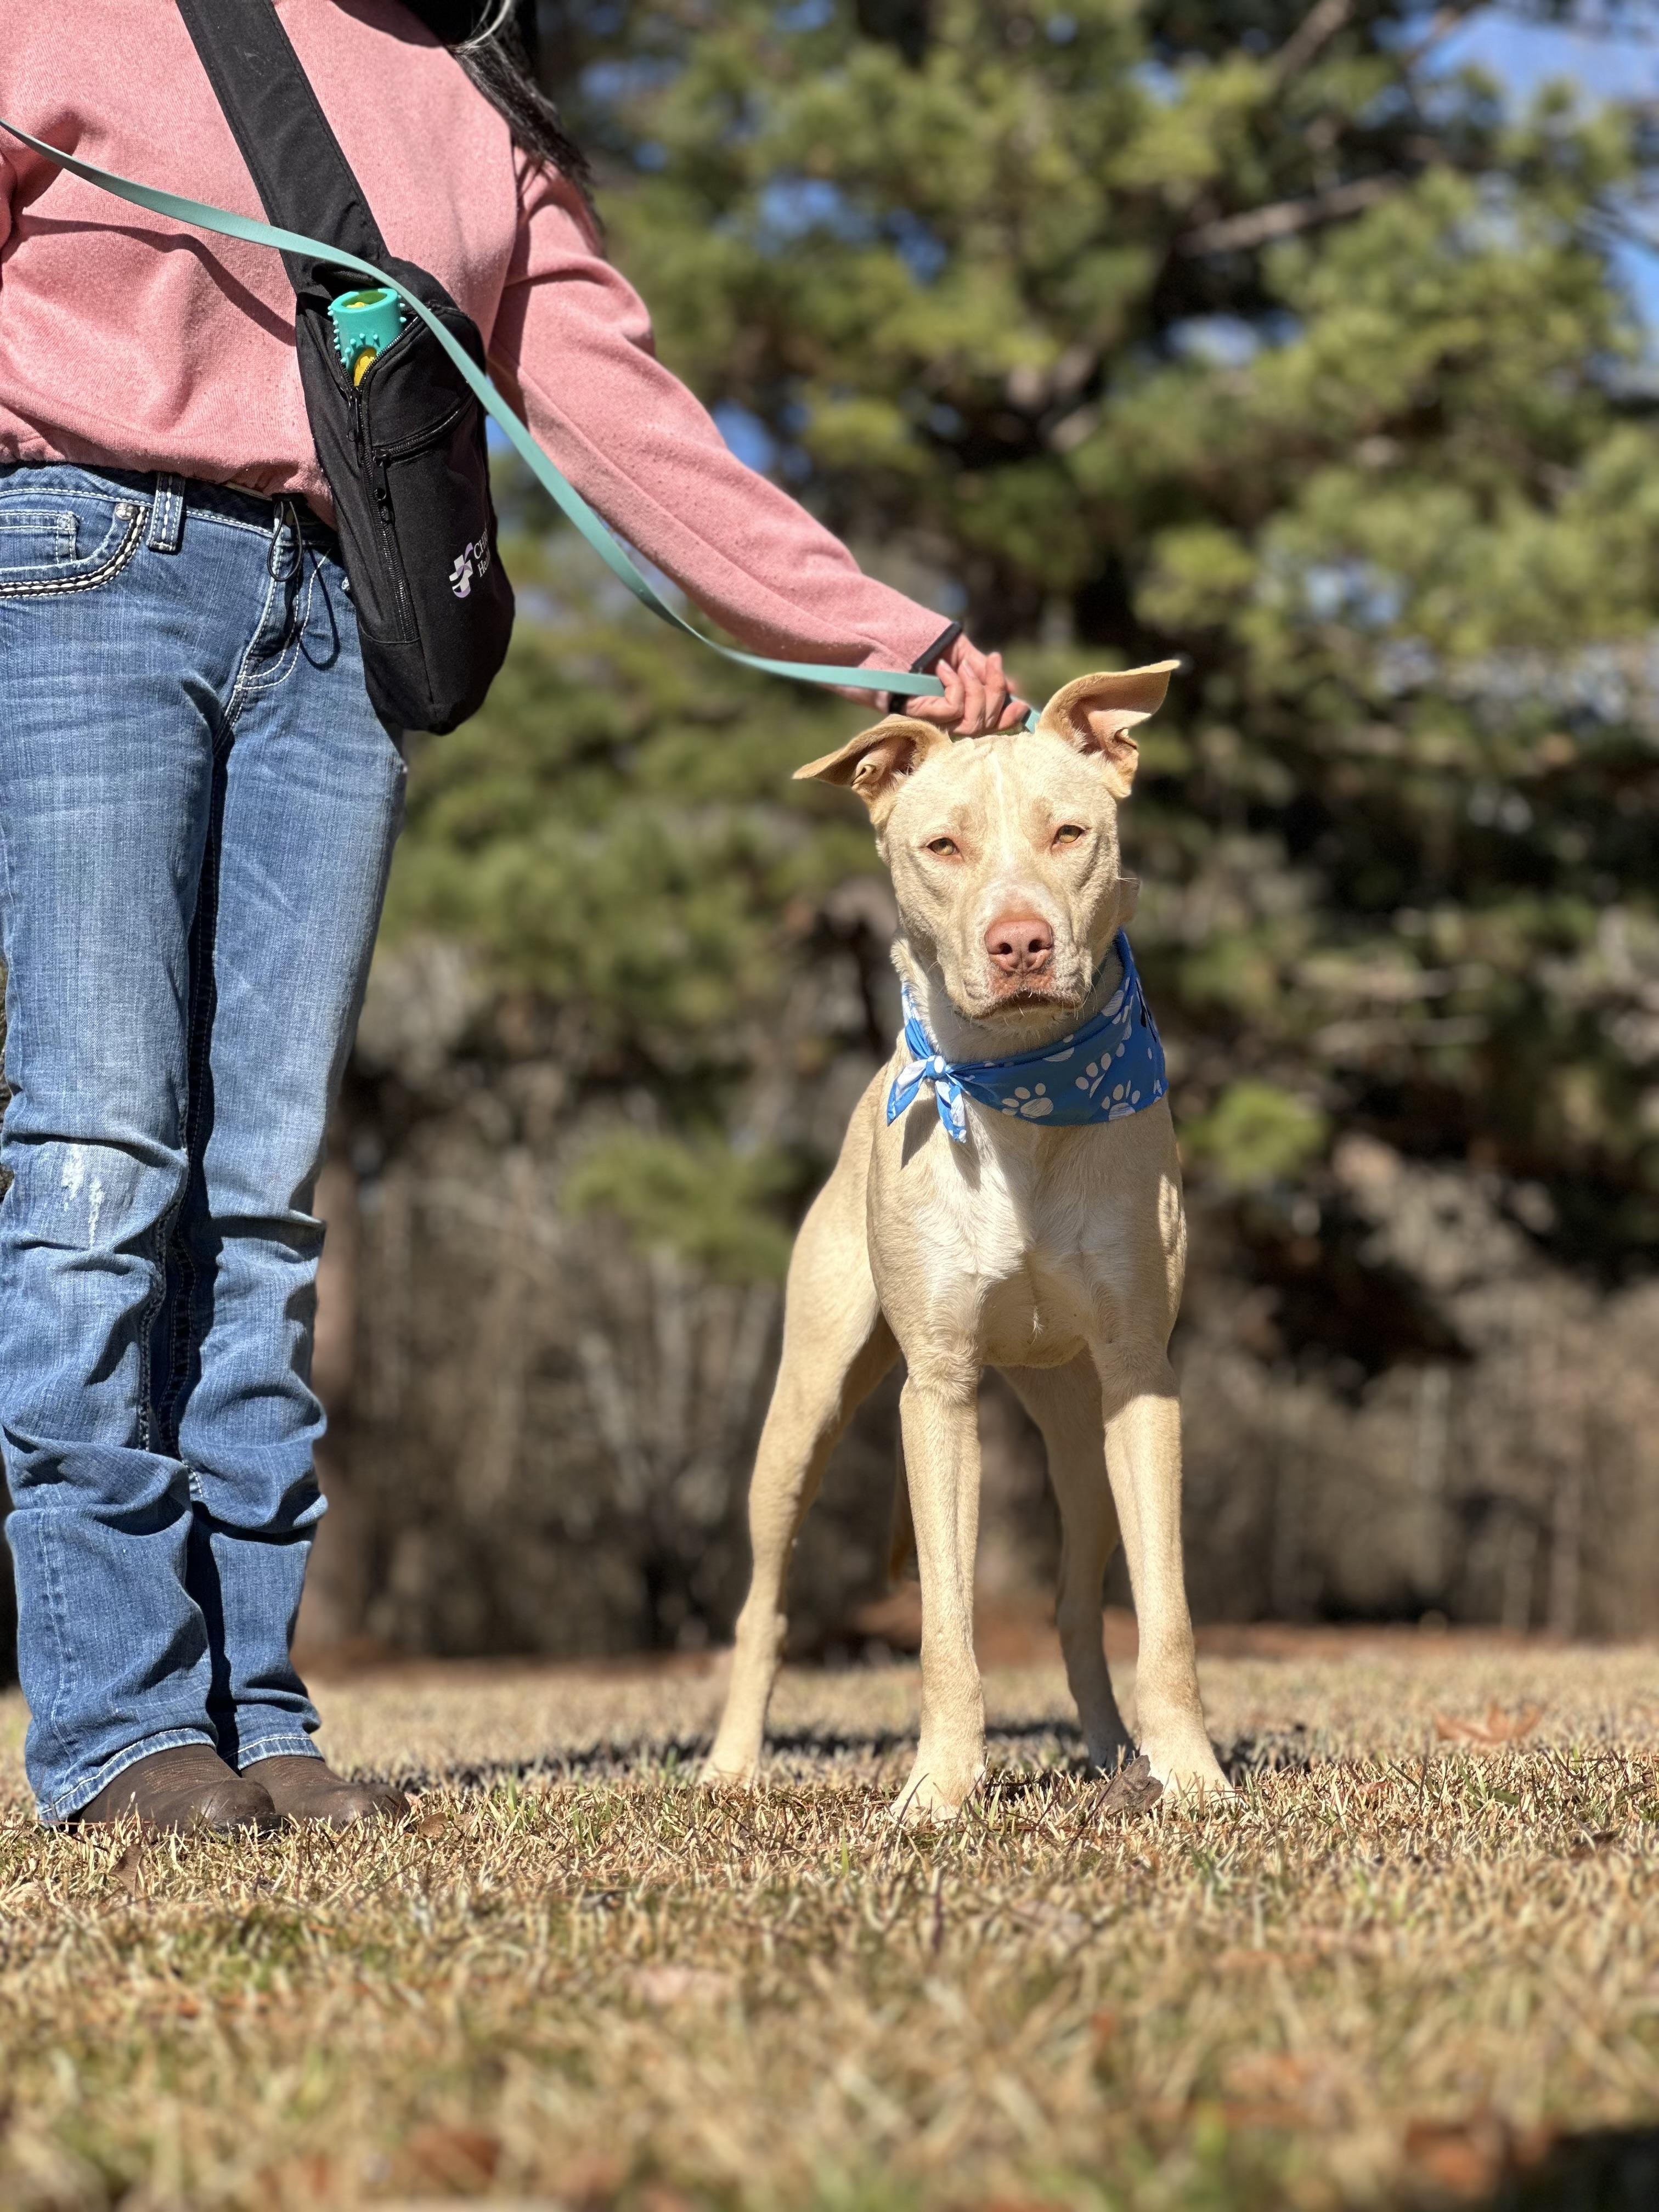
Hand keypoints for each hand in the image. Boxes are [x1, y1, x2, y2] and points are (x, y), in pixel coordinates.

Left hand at [904, 635, 1028, 734]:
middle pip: (985, 723)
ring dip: (976, 690)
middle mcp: (946, 719)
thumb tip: (1014, 689)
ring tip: (963, 666)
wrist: (881, 636)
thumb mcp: (960, 654)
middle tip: (991, 661)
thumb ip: (983, 672)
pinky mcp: (920, 713)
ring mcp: (933, 719)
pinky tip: (943, 669)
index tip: (1021, 703)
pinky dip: (955, 686)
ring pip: (972, 722)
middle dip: (996, 691)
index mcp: (958, 708)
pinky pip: (952, 709)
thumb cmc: (919, 644)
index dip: (1008, 719)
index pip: (989, 725)